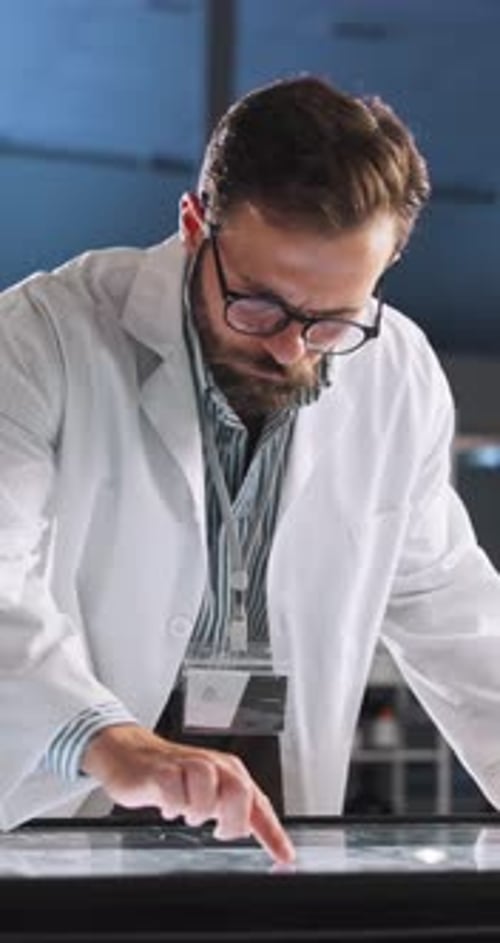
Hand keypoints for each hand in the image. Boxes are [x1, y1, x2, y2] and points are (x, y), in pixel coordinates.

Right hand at [81, 723, 294, 864]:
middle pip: (238, 790)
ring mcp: (186, 764)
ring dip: (198, 808)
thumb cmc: (172, 774)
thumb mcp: (206, 793)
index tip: (285, 857)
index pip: (259, 803)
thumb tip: (248, 832)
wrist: (129, 754)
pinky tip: (169, 807)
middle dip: (231, 819)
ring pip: (206, 784)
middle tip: (218, 830)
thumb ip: (228, 810)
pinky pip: (173, 789)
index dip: (273, 833)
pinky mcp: (160, 770)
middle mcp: (213, 765)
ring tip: (189, 814)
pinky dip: (173, 805)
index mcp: (229, 771)